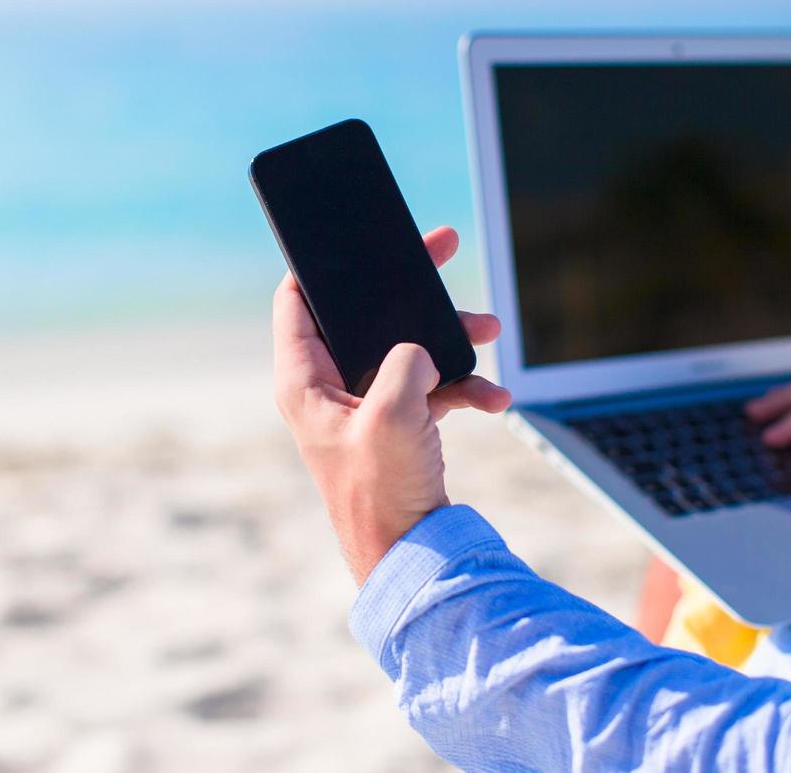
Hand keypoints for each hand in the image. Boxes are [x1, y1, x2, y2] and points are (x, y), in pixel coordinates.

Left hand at [272, 225, 511, 584]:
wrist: (415, 555)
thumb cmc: (383, 492)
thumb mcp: (393, 416)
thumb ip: (404, 363)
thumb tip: (419, 350)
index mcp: (305, 381)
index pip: (296, 300)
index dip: (320, 263)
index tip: (353, 236)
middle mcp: (329, 388)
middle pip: (364, 314)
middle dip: (410, 288)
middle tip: (442, 245)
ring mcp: (365, 406)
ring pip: (406, 346)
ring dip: (450, 337)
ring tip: (488, 328)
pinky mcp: (397, 424)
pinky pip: (432, 386)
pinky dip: (463, 386)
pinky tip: (494, 397)